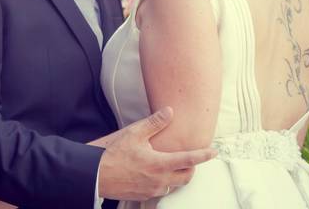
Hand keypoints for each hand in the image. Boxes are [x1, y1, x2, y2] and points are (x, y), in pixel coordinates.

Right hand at [97, 107, 215, 200]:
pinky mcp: (142, 196)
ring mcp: (151, 190)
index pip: (189, 160)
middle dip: (191, 168)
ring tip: (172, 165)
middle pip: (186, 177)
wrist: (95, 174)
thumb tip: (170, 112)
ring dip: (177, 176)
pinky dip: (164, 182)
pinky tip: (156, 174)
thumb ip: (155, 123)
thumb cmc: (113, 152)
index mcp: (159, 164)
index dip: (203, 155)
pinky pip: (160, 191)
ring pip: (173, 185)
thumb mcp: (134, 132)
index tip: (213, 151)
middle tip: (191, 158)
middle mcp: (159, 180)